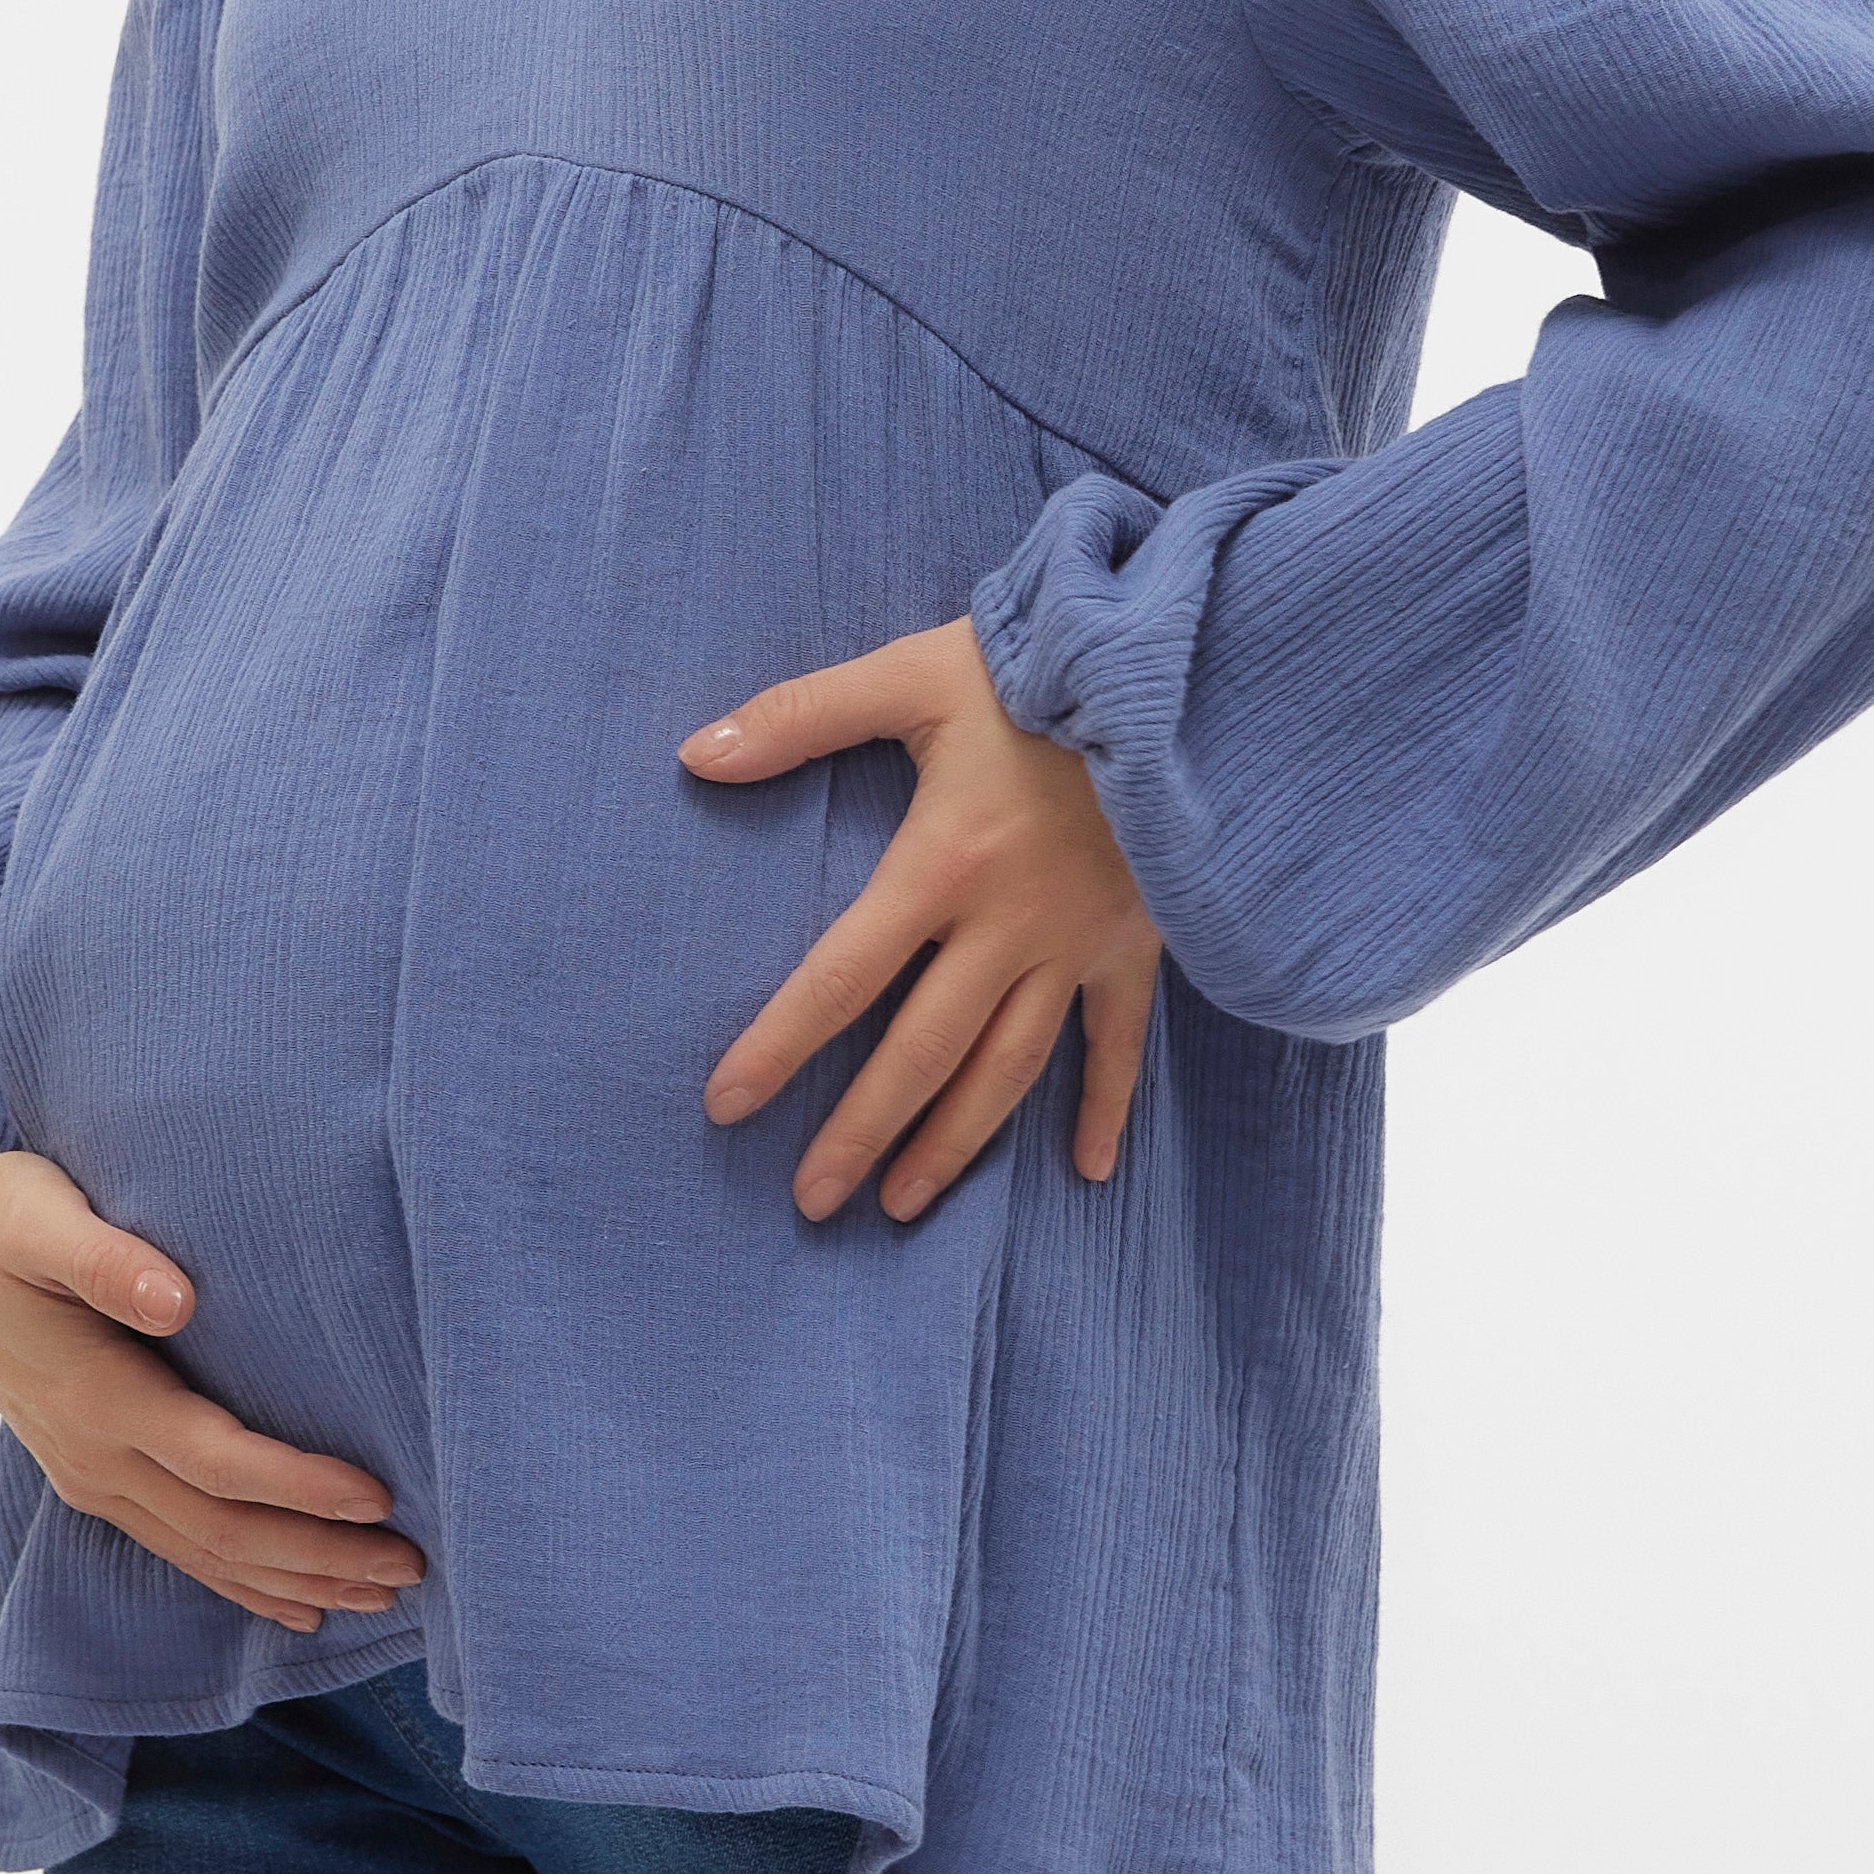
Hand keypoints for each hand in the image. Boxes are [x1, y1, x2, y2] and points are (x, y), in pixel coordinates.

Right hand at [0, 1121, 425, 1636]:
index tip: (379, 1496)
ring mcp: (92, 1476)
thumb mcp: (40, 1216)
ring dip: (294, 1579)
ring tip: (382, 1595)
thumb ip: (106, 1259)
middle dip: (320, 1555)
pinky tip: (296, 1603)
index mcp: (96, 1397)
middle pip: (224, 1530)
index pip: (217, 1463)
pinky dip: (242, 1581)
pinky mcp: (95, 1476)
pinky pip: (178, 1546)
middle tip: (412, 1566)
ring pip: (205, 1552)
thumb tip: (178, 1300)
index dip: (299, 1487)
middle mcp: (96, 1456)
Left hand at [682, 614, 1161, 1221]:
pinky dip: (1104, 1105)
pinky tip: (1085, 1170)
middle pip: (922, 1050)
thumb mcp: (909, 675)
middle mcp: (1008, 924)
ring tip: (903, 1203)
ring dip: (955, 1141)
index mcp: (943, 863)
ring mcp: (1078, 941)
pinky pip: (1121, 1040)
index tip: (726, 1106)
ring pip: (1009, 1066)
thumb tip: (695, 754)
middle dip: (862, 1130)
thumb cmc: (1039, 669)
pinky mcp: (1138, 940)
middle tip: (811, 1202)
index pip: (841, 977)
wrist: (1178, 670)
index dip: (779, 1045)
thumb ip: (800, 717)